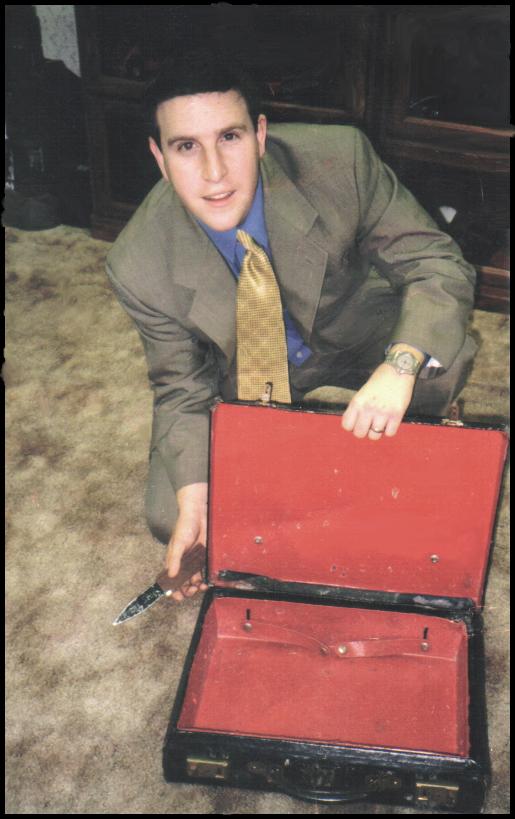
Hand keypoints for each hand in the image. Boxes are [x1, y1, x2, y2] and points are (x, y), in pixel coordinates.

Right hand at [166, 482, 208, 601]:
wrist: (198, 515)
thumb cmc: (184, 527)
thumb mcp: (178, 544)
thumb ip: (175, 560)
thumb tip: (172, 575)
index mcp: (173, 561)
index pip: (171, 579)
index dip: (173, 589)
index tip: (177, 596)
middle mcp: (182, 563)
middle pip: (183, 582)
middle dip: (186, 590)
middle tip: (192, 591)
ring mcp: (192, 561)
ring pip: (193, 579)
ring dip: (196, 586)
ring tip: (201, 586)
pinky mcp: (202, 557)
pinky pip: (203, 571)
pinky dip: (204, 577)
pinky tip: (207, 580)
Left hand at [341, 362, 415, 440]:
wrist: (399, 369)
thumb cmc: (380, 379)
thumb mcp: (363, 391)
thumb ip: (358, 406)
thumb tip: (356, 423)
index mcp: (357, 402)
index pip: (346, 425)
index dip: (351, 426)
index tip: (356, 422)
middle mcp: (368, 408)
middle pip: (359, 434)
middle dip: (363, 430)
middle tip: (368, 424)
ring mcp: (383, 412)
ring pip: (374, 436)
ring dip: (376, 431)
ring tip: (380, 422)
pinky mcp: (397, 415)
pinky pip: (389, 433)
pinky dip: (389, 430)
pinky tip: (390, 422)